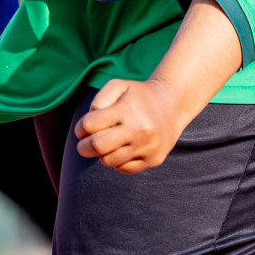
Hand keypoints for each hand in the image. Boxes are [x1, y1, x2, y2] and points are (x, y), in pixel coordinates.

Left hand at [73, 77, 191, 174]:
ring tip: (107, 144)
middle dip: (83, 148)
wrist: (174, 104)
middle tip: (82, 146)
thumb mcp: (118, 86)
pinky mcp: (154, 160)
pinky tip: (122, 149)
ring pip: (109, 161)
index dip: (80, 128)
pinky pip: (124, 169)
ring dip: (102, 154)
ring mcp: (148, 147)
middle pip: (98, 146)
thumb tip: (87, 127)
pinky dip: (118, 162)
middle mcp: (139, 130)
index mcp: (127, 110)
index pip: (90, 125)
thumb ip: (98, 101)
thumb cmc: (139, 95)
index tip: (81, 129)